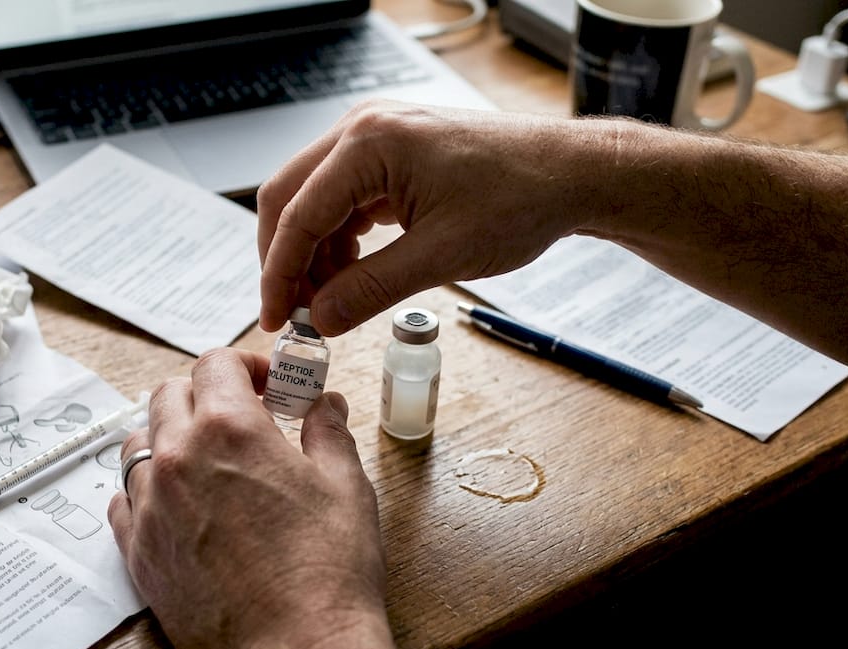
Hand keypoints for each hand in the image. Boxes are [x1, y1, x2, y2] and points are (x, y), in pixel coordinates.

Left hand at [108, 348, 414, 648]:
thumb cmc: (328, 573)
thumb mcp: (346, 486)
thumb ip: (328, 432)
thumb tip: (326, 406)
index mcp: (229, 430)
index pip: (215, 363)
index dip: (244, 366)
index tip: (266, 385)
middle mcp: (178, 459)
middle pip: (169, 395)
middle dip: (205, 395)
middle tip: (241, 419)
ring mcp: (150, 507)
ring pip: (139, 445)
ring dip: (169, 438)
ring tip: (206, 462)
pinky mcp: (138, 553)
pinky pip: (123, 502)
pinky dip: (147, 491)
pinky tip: (178, 505)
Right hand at [257, 99, 610, 334]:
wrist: (570, 173)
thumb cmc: (519, 200)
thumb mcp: (440, 258)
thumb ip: (370, 290)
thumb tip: (320, 320)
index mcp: (369, 143)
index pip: (297, 215)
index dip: (280, 275)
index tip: (277, 321)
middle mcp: (362, 127)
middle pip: (290, 198)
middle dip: (287, 261)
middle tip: (297, 314)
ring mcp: (374, 135)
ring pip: (313, 199)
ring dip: (314, 252)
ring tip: (334, 300)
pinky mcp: (389, 151)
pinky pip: (342, 196)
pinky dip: (339, 238)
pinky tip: (355, 272)